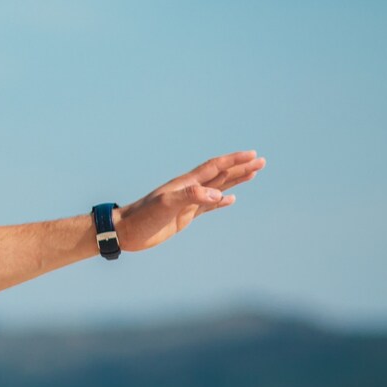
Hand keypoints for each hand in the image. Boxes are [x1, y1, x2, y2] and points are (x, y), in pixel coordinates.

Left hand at [117, 150, 263, 251]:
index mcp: (186, 183)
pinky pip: (208, 206)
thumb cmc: (142, 216)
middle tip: (262, 161)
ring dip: (235, 181)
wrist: (125, 230)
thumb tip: (218, 195)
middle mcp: (189, 190)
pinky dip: (221, 201)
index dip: (234, 160)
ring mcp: (188, 202)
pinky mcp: (184, 215)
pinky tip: (230, 199)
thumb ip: (191, 196)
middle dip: (241, 168)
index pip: (215, 167)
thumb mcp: (166, 204)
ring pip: (217, 188)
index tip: (253, 155)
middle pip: (220, 175)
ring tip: (253, 174)